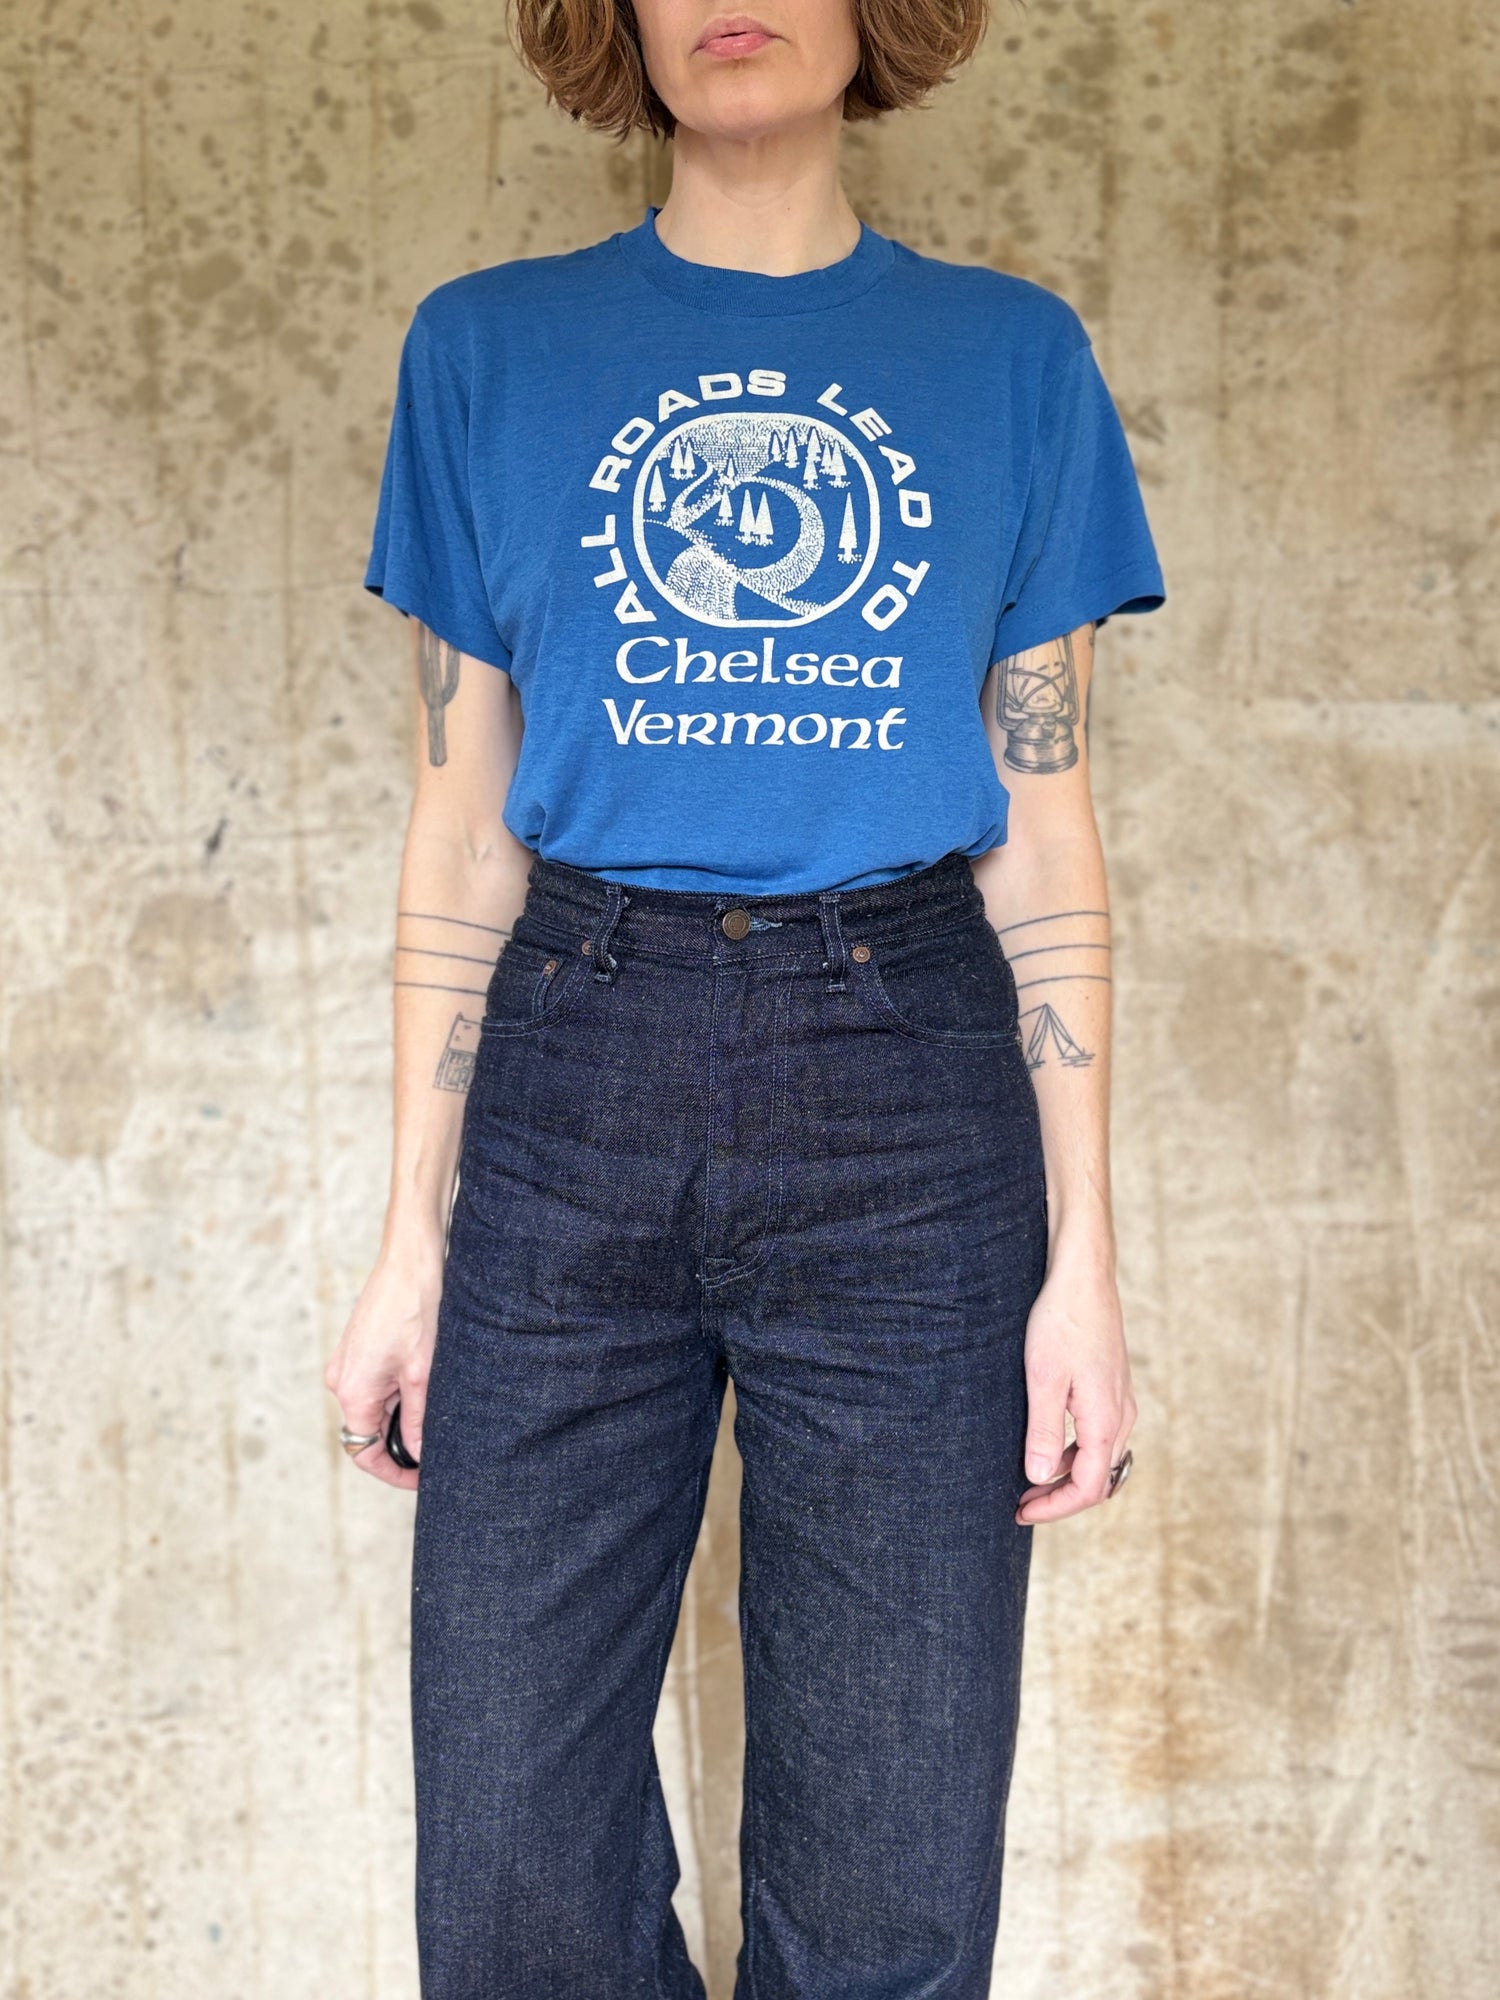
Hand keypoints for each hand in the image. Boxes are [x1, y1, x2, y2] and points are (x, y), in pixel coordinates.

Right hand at [323, 1226, 443, 1490]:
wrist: (410, 1260)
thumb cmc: (416, 1310)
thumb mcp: (423, 1374)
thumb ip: (417, 1420)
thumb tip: (419, 1456)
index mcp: (352, 1392)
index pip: (364, 1452)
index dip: (393, 1472)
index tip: (422, 1479)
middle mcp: (341, 1380)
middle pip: (367, 1431)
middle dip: (400, 1444)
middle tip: (438, 1449)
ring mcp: (347, 1364)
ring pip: (372, 1408)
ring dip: (400, 1417)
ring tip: (435, 1412)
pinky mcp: (357, 1350)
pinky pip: (372, 1386)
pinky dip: (395, 1395)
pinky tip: (422, 1385)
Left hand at [1015, 1243, 1135, 1524]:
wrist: (1083, 1277)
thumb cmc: (1061, 1322)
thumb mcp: (1043, 1380)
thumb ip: (1042, 1432)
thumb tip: (1038, 1477)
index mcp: (1105, 1420)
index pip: (1087, 1487)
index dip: (1055, 1507)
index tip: (1022, 1511)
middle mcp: (1121, 1415)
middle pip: (1098, 1479)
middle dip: (1060, 1496)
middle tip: (1022, 1502)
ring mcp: (1121, 1400)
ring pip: (1100, 1458)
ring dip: (1067, 1474)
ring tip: (1030, 1478)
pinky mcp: (1113, 1386)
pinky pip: (1100, 1435)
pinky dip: (1075, 1451)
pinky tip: (1048, 1444)